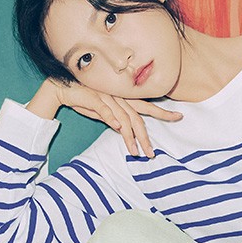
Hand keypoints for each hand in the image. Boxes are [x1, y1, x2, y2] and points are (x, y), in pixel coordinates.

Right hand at [28, 79, 181, 157]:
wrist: (63, 89)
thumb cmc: (84, 100)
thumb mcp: (103, 111)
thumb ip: (115, 118)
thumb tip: (125, 131)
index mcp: (123, 99)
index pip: (146, 108)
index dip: (163, 112)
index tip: (179, 117)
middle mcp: (119, 97)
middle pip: (137, 118)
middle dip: (146, 137)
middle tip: (152, 153)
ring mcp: (107, 97)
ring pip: (123, 118)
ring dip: (130, 137)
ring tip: (135, 152)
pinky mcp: (94, 98)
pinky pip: (104, 109)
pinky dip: (110, 118)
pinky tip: (116, 129)